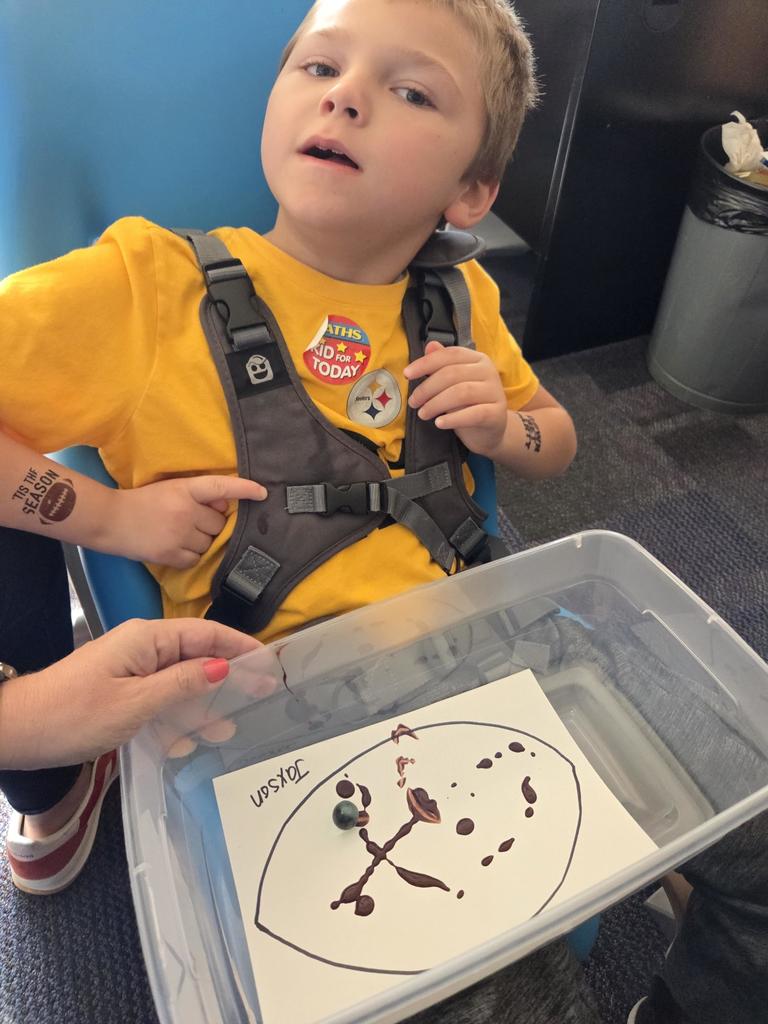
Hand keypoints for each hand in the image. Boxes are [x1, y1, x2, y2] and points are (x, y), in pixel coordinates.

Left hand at [0, 617, 275, 769]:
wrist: (20, 732)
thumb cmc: (75, 714)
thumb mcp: (136, 702)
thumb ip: (182, 684)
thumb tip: (223, 667)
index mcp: (148, 639)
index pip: (207, 633)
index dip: (241, 646)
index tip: (271, 660)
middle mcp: (144, 648)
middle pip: (198, 655)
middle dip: (230, 675)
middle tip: (264, 694)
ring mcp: (132, 670)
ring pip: (182, 681)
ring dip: (205, 703)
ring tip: (233, 725)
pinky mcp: (123, 691)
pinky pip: (162, 698)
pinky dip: (178, 716)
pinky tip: (190, 741)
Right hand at [105, 475, 267, 567]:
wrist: (111, 520)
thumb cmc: (143, 502)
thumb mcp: (171, 489)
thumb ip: (198, 495)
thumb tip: (227, 504)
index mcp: (185, 489)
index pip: (221, 486)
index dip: (244, 489)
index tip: (263, 492)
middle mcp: (185, 510)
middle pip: (218, 522)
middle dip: (209, 524)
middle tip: (188, 521)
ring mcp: (179, 534)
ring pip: (209, 543)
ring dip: (200, 541)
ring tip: (178, 534)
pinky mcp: (171, 554)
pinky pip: (196, 559)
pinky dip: (190, 556)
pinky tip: (174, 547)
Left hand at [404, 341, 507, 456]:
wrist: (489, 432)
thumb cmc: (468, 405)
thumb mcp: (453, 384)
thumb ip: (442, 365)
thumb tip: (430, 346)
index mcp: (478, 359)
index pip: (450, 354)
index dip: (426, 363)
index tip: (407, 374)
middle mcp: (488, 372)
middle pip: (452, 374)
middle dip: (427, 388)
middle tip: (413, 402)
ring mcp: (494, 392)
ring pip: (461, 393)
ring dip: (436, 404)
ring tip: (423, 413)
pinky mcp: (497, 414)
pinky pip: (473, 414)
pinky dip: (453, 419)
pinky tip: (439, 423)